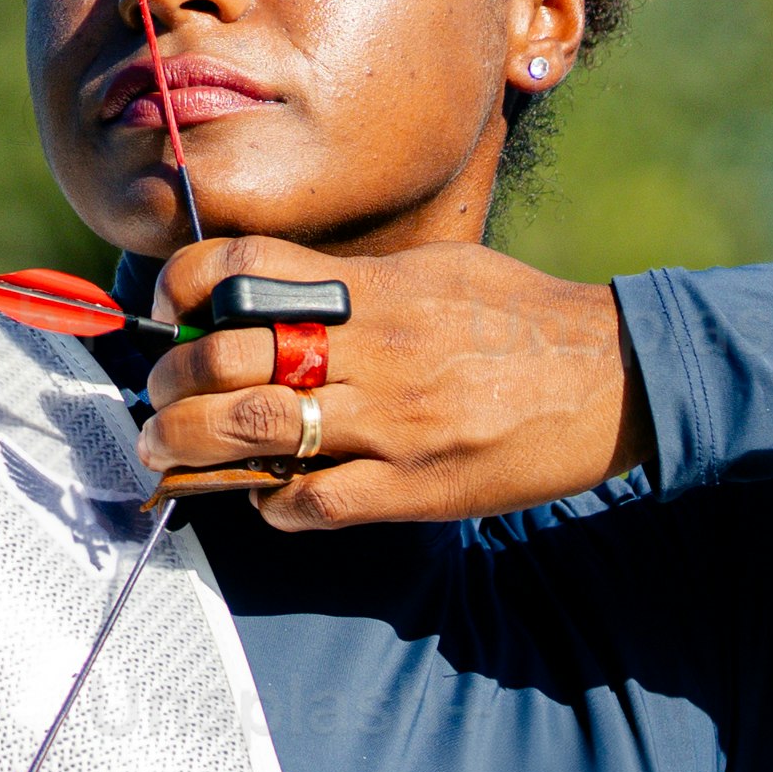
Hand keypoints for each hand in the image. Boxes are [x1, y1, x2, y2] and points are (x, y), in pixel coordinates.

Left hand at [126, 235, 638, 527]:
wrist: (615, 377)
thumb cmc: (520, 318)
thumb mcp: (438, 269)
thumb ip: (356, 281)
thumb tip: (268, 290)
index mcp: (378, 288)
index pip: (249, 270)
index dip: (187, 286)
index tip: (169, 309)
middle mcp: (378, 350)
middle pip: (232, 356)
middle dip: (171, 379)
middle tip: (157, 397)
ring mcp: (395, 422)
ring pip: (257, 429)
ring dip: (192, 443)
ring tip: (168, 450)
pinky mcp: (416, 485)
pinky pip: (315, 500)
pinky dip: (272, 502)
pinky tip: (265, 497)